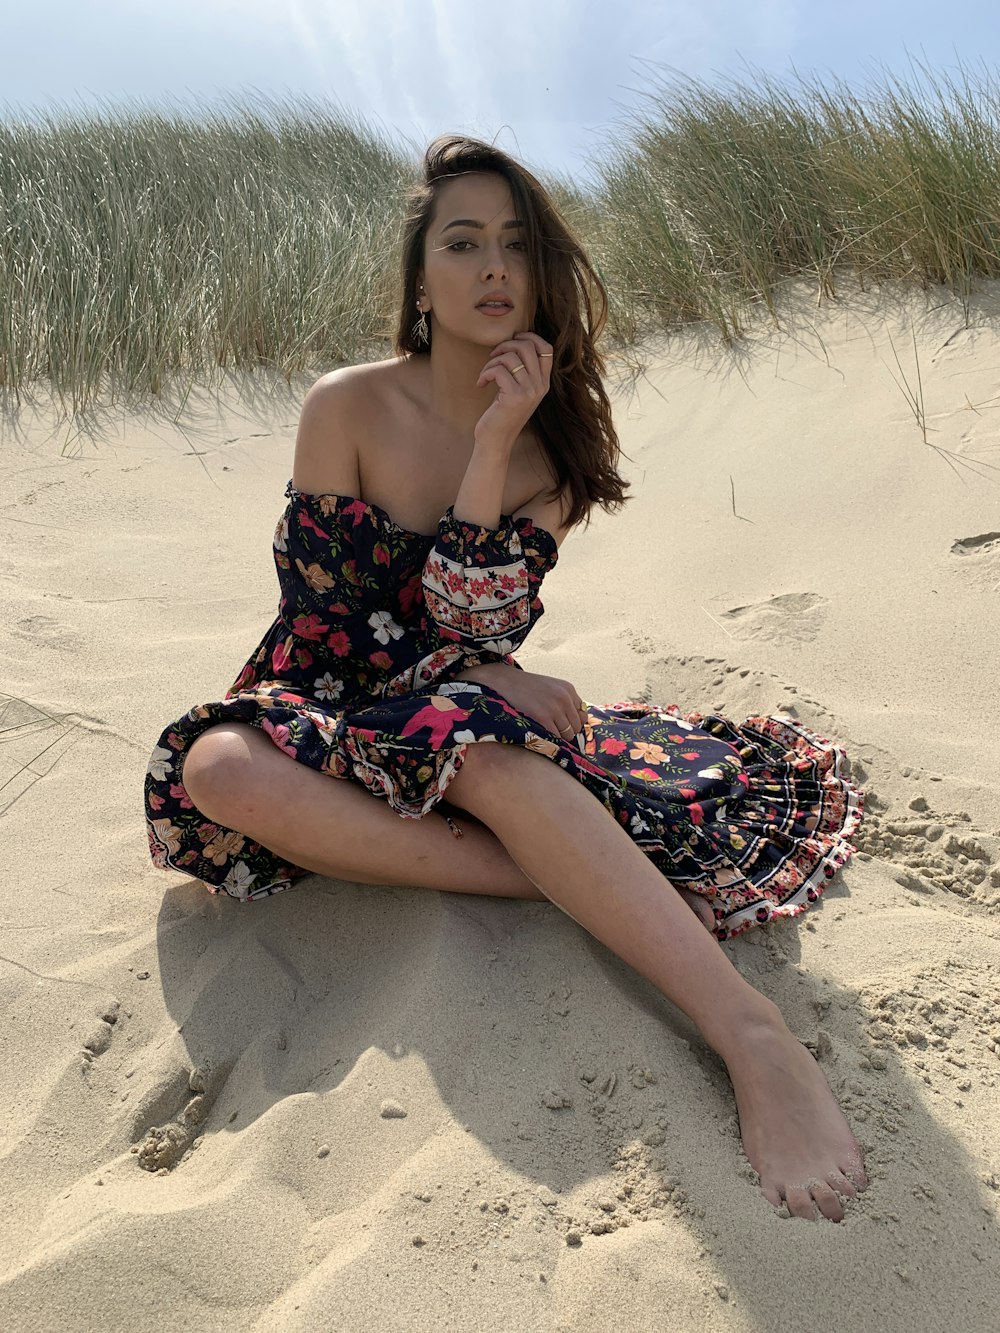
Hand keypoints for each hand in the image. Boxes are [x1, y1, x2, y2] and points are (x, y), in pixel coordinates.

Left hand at [474, 332, 553, 446]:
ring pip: (511, 357)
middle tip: (493, 356)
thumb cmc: (502, 414)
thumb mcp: (518, 390)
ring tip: (485, 374)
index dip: (530, 337)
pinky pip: (498, 370)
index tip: (513, 339)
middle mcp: (540, 386)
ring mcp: (529, 392)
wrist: (496, 440)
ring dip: (492, 361)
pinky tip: (481, 383)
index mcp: (544, 383)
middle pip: (527, 347)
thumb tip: (514, 342)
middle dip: (506, 345)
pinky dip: (485, 373)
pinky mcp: (514, 397)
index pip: (547, 349)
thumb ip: (522, 371)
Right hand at [474, 663, 588, 741]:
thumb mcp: (551, 688)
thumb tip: (579, 724)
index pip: (582, 714)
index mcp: (569, 689)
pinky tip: (541, 734)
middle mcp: (564, 697)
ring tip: (546, 732)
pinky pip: (555, 736)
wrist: (506, 681)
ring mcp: (554, 707)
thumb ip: (565, 702)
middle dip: (567, 732)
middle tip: (553, 731)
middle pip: (576, 726)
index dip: (573, 723)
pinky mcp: (543, 716)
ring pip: (567, 734)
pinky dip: (550, 739)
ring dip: (558, 737)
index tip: (563, 726)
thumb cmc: (527, 687)